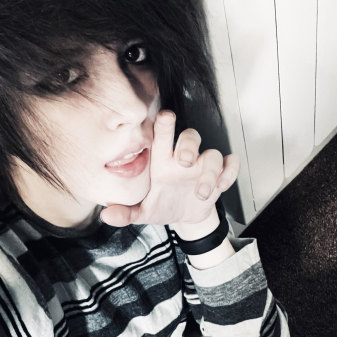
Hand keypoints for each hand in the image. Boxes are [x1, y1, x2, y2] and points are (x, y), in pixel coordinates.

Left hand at [100, 110, 239, 226]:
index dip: (165, 125)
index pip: (163, 136)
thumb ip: (126, 213)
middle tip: (184, 162)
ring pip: (212, 154)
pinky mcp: (219, 175)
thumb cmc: (162, 206)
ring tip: (201, 192)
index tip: (165, 117)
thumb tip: (107, 216)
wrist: (185, 218)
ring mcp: (202, 166)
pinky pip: (230, 165)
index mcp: (162, 162)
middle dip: (188, 145)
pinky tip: (221, 185)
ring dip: (209, 172)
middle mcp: (183, 160)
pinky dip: (229, 172)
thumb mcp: (143, 212)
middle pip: (191, 137)